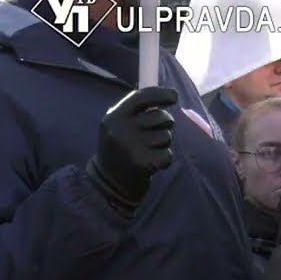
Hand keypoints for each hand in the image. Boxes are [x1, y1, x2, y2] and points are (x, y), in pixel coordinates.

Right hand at [87, 86, 177, 208]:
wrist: (106, 185)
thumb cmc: (118, 151)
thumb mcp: (116, 127)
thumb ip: (136, 112)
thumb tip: (167, 96)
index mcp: (113, 117)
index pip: (141, 96)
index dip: (161, 94)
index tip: (174, 97)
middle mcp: (120, 130)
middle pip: (160, 117)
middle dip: (164, 125)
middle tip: (150, 137)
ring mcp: (130, 147)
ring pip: (166, 137)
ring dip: (162, 145)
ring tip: (146, 152)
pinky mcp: (141, 164)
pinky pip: (167, 155)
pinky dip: (163, 161)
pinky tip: (150, 164)